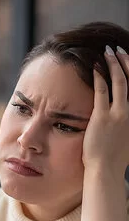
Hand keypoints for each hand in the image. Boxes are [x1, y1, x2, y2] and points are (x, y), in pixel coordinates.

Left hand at [82, 46, 128, 176]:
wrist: (106, 170)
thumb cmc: (112, 159)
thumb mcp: (126, 139)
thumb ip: (125, 126)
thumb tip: (122, 121)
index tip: (126, 61)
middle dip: (125, 62)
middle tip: (117, 50)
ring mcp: (119, 114)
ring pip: (119, 82)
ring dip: (113, 65)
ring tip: (107, 52)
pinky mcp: (103, 117)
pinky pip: (101, 92)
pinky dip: (99, 77)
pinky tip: (95, 66)